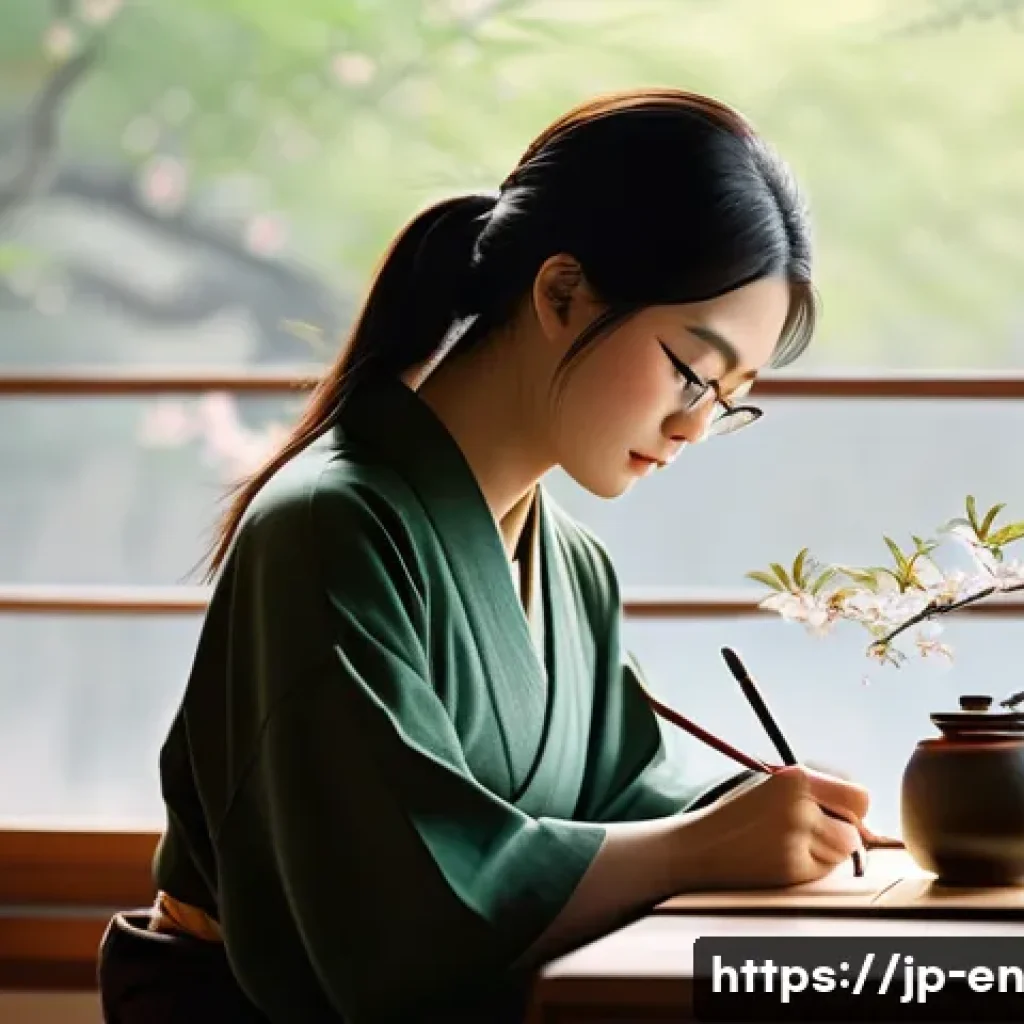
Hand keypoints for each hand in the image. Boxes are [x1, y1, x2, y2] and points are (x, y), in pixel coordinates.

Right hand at [676, 766, 868, 889]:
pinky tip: (781, 856)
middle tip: (813, 830)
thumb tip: (863, 817)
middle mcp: (798, 807)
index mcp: (794, 778)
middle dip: (841, 832)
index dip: (853, 808)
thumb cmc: (737, 815)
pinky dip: (810, 866)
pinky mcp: (792, 868)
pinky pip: (824, 871)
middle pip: (855, 830)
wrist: (698, 846)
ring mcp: (796, 839)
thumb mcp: (772, 785)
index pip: (859, 797)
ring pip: (842, 852)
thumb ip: (815, 791)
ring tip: (789, 842)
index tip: (841, 813)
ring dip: (826, 851)